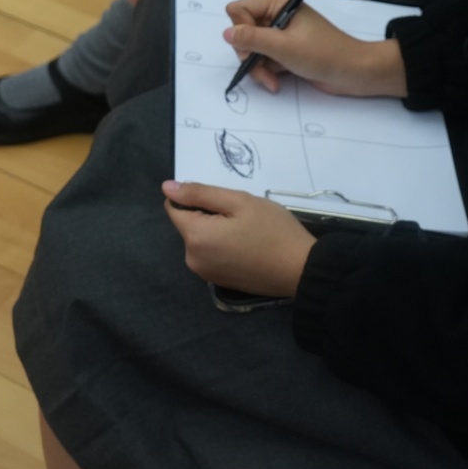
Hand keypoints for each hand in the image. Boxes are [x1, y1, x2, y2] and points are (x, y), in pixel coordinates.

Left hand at [163, 181, 316, 297]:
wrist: (300, 270)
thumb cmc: (272, 230)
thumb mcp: (239, 201)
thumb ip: (200, 193)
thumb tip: (167, 188)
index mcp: (195, 237)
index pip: (174, 207)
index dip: (195, 197)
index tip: (223, 201)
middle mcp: (192, 259)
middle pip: (188, 224)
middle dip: (208, 214)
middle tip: (241, 215)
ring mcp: (204, 273)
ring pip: (199, 238)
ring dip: (215, 230)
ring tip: (246, 231)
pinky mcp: (217, 280)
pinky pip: (210, 254)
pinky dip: (221, 245)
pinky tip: (246, 246)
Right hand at [223, 0, 407, 95]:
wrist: (353, 73)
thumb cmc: (324, 54)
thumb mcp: (284, 47)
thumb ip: (253, 39)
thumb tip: (226, 33)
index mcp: (278, 3)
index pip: (239, 10)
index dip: (241, 30)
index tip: (254, 46)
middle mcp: (277, 15)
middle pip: (243, 32)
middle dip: (249, 54)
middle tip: (262, 69)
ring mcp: (280, 34)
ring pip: (251, 49)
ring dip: (259, 67)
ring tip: (273, 80)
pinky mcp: (285, 51)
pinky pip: (263, 60)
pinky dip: (267, 72)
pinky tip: (277, 81)